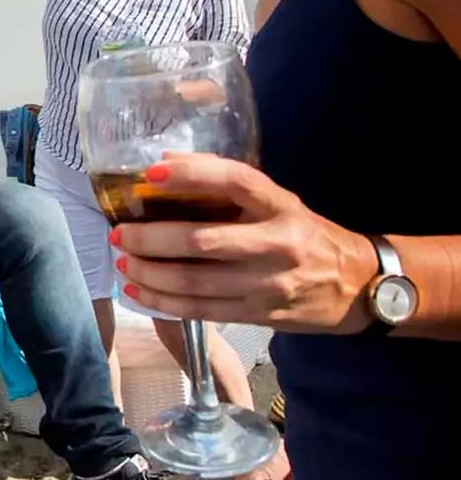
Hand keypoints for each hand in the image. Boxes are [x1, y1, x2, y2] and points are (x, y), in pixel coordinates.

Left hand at [112, 154, 378, 331]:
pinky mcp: (259, 315)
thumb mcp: (280, 203)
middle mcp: (277, 244)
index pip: (237, 182)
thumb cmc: (305, 235)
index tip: (151, 172)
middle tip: (121, 234)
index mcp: (282, 206)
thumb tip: (165, 163)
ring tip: (124, 262)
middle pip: (203, 241)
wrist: (358, 286)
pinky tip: (139, 290)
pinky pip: (201, 310)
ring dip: (151, 273)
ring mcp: (268, 284)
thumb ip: (231, 188)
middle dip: (152, 239)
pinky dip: (164, 301)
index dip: (192, 175)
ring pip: (196, 282)